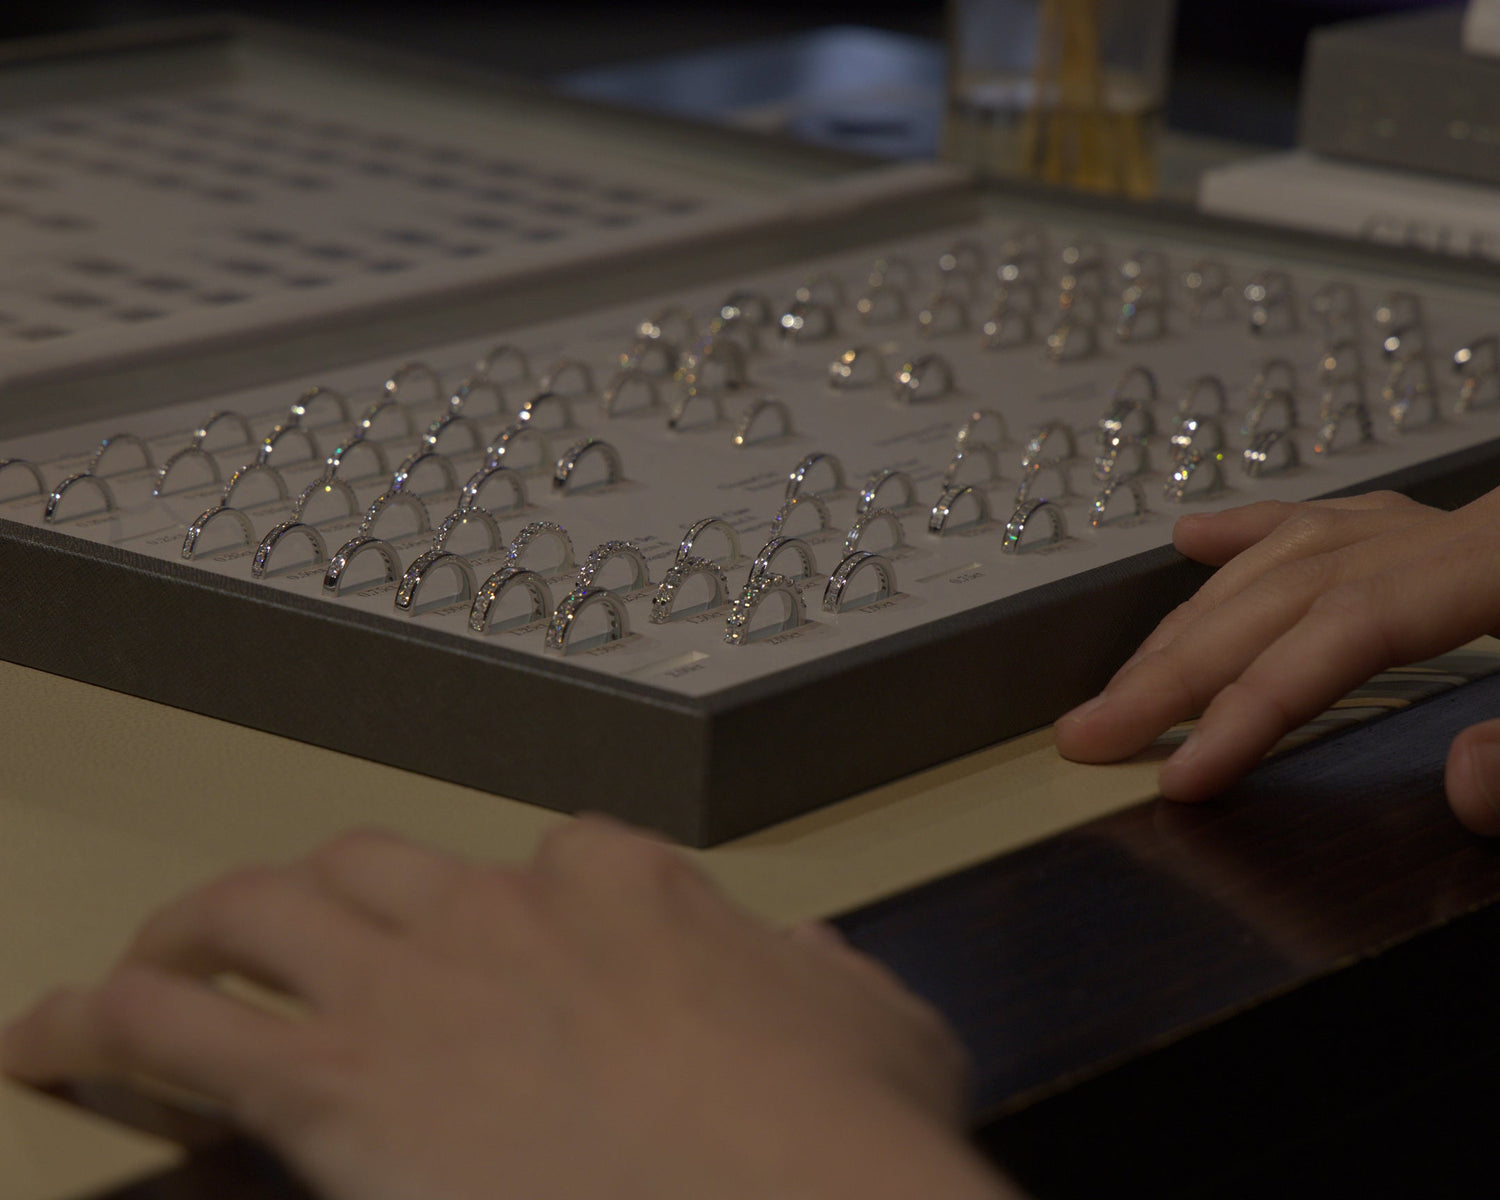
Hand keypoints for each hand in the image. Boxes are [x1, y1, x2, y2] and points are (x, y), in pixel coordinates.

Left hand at [2, 820, 1009, 1199]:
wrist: (786, 1197)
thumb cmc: (840, 1129)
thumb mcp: (877, 1025)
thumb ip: (821, 975)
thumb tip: (803, 961)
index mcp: (625, 887)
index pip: (544, 863)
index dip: (508, 908)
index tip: (493, 949)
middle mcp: (506, 906)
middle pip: (376, 866)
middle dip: (327, 896)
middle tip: (291, 933)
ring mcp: (416, 981)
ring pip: (260, 913)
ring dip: (195, 930)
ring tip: (151, 959)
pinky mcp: (339, 1081)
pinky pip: (180, 1030)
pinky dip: (106, 1025)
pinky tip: (61, 1038)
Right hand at [1054, 488, 1499, 833]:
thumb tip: (1457, 781)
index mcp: (1497, 565)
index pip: (1345, 632)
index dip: (1252, 703)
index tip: (1181, 773)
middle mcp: (1455, 536)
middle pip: (1286, 591)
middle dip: (1181, 667)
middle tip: (1094, 730)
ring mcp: (1445, 529)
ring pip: (1288, 558)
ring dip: (1198, 618)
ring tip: (1129, 677)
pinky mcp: (1447, 537)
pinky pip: (1331, 519)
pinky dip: (1253, 533)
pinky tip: (1194, 539)